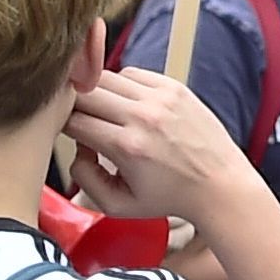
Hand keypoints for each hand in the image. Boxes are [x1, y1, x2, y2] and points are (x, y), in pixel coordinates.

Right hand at [64, 65, 257, 226]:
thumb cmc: (169, 198)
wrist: (219, 184)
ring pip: (105, 78)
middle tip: (80, 121)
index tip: (67, 135)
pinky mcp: (174, 87)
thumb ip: (85, 179)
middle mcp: (144, 117)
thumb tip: (77, 150)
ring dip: (95, 93)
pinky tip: (126, 104)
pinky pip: (132, 73)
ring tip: (104, 113)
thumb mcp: (118, 206)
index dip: (61, 126)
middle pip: (84, 93)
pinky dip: (121, 85)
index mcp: (128, 147)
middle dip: (73, 106)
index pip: (73, 121)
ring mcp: (161, 98)